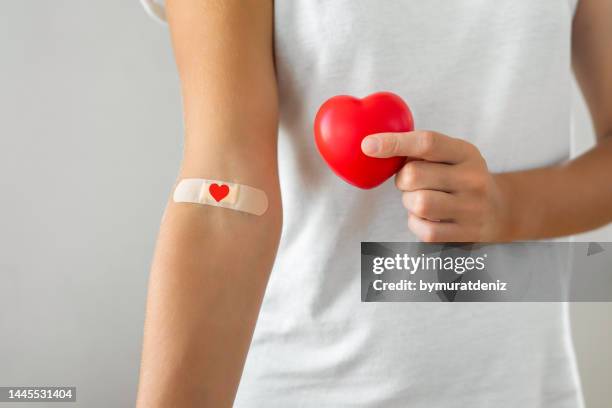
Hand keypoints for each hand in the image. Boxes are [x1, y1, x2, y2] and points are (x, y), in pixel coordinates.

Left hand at [362, 130, 510, 242]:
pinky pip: (425, 229)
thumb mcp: (452, 156)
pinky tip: (427, 218)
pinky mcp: (466, 234)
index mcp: (466, 153)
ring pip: (418, 203)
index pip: (427, 143)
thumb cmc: (460, 178)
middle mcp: (473, 179)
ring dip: (409, 202)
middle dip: (402, 179)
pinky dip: (416, 223)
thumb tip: (375, 148)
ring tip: (420, 200)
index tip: (367, 145)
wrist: (500, 211)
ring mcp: (472, 209)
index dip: (394, 143)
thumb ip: (421, 151)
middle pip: (414, 175)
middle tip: (411, 182)